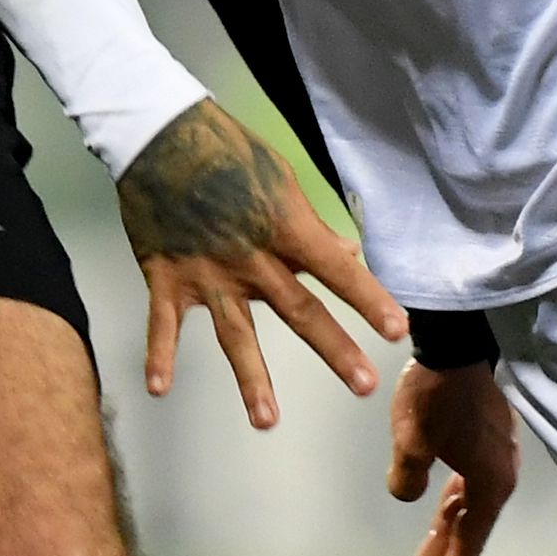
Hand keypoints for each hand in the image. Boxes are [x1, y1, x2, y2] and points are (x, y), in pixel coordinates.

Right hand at [118, 98, 398, 427]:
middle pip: (298, 310)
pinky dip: (158, 355)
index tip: (398, 330)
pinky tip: (158, 388)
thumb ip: (310, 224)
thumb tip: (347, 252)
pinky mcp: (166, 276)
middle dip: (334, 349)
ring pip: (234, 333)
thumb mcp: (280, 180)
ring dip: (251, 379)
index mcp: (283, 228)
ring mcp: (206, 272)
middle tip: (364, 385)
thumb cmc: (227, 151)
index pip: (336, 270)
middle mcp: (250, 258)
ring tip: (268, 420)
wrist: (159, 135)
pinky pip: (162, 322)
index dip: (369, 299)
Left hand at [387, 361, 517, 555]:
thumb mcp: (411, 439)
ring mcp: (496, 460)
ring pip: (464, 512)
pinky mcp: (487, 443)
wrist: (461, 340)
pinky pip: (466, 488)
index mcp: (490, 484)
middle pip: (465, 533)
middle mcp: (500, 478)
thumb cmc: (437, 391)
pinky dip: (449, 507)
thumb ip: (407, 478)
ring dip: (440, 538)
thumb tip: (407, 497)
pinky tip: (436, 512)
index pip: (467, 545)